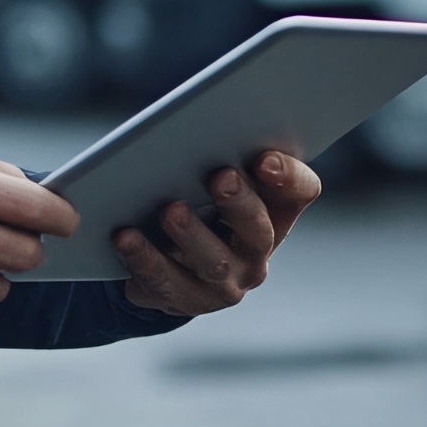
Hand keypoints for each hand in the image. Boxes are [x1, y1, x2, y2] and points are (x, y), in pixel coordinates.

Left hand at [114, 150, 321, 316]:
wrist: (169, 266)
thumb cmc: (196, 204)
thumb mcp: (215, 182)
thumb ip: (220, 155)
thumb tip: (197, 127)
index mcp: (273, 212)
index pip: (300, 192)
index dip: (288, 177)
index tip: (264, 159)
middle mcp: (255, 251)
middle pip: (259, 230)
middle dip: (240, 203)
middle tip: (221, 176)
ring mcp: (224, 282)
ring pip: (214, 262)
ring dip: (192, 234)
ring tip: (170, 211)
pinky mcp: (185, 299)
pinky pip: (165, 282)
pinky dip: (144, 258)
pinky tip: (126, 237)